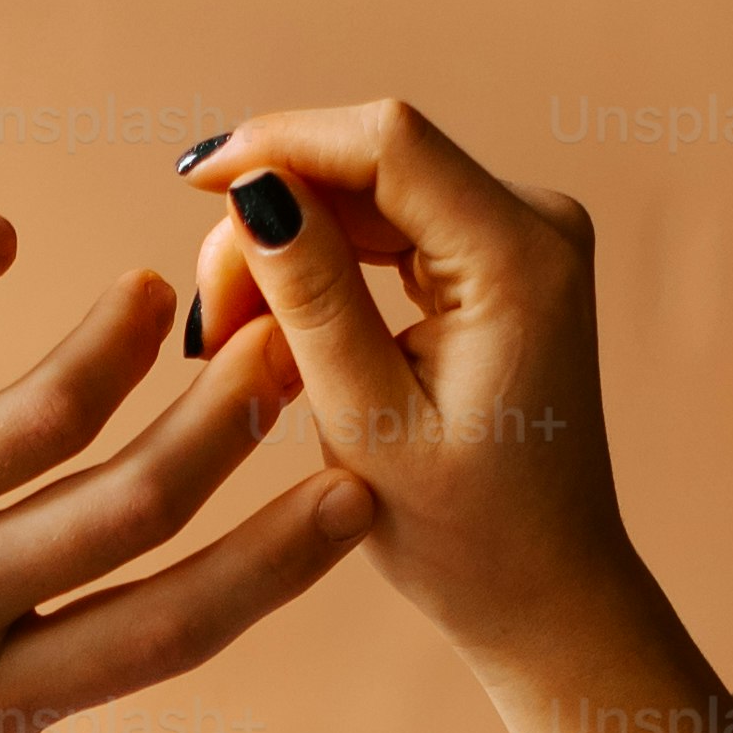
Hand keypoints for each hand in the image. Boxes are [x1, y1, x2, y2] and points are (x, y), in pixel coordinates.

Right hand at [177, 101, 732, 732]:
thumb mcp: (367, 422)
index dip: (280, 143)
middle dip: (273, 215)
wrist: (543, 589)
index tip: (189, 180)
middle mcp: (535, 223)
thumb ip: (311, 296)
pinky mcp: (492, 257)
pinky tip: (280, 334)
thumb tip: (251, 186)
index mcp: (520, 259)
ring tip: (238, 343)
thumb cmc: (466, 533)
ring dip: (286, 245)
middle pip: (370, 160)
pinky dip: (321, 264)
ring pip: (366, 189)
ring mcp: (519, 234)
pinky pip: (384, 225)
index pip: (386, 143)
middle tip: (212, 322)